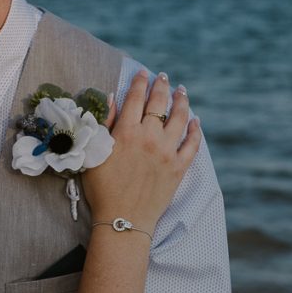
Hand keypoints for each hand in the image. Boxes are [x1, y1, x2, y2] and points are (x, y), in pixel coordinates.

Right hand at [81, 71, 200, 233]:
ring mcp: (167, 152)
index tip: (143, 73)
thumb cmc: (102, 189)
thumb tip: (112, 98)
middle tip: (163, 76)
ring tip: (182, 92)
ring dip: (182, 102)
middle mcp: (149, 137)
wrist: (122, 219)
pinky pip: (192, 144)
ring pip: (179, 118)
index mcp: (126, 132)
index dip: (139, 82)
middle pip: (159, 103)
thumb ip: (104, 124)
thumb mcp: (95, 153)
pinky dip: (196, 130)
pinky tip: (196, 122)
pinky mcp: (179, 167)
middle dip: (161, 86)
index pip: (135, 98)